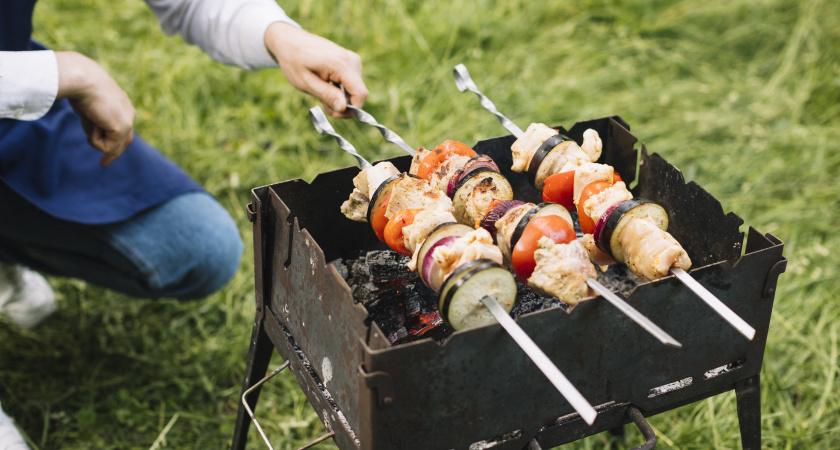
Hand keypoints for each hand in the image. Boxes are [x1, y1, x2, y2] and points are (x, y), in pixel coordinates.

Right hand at [55, 51, 135, 166]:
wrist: (82, 78)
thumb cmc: (79, 87)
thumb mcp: (88, 107)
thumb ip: (95, 121)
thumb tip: (95, 136)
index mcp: (123, 105)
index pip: (123, 130)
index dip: (116, 143)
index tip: (107, 155)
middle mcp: (130, 113)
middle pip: (125, 141)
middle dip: (113, 154)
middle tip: (103, 165)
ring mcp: (128, 122)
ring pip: (112, 146)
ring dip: (94, 137)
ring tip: (89, 117)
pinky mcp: (122, 128)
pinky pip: (107, 147)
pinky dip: (94, 138)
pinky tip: (93, 120)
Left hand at [264, 22, 367, 117]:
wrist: (290, 41)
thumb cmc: (294, 61)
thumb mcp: (306, 82)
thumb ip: (326, 95)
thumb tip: (343, 108)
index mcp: (341, 65)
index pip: (360, 93)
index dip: (351, 110)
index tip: (334, 114)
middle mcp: (351, 60)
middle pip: (359, 93)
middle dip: (344, 105)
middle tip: (325, 107)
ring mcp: (352, 59)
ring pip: (356, 89)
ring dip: (341, 98)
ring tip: (321, 94)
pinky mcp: (350, 61)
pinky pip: (352, 82)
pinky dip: (341, 89)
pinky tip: (326, 86)